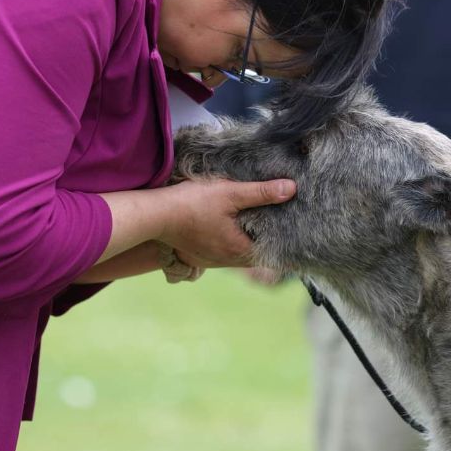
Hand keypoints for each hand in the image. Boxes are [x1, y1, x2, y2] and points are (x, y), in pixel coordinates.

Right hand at [158, 177, 295, 267]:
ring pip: (240, 252)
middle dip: (268, 240)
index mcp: (238, 250)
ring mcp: (211, 260)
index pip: (273, 255)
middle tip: (282, 221)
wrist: (155, 215)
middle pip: (257, 254)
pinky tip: (234, 224)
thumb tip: (291, 189)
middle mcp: (226, 260)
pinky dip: (233, 240)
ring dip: (249, 240)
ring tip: (261, 220)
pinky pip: (224, 250)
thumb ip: (261, 193)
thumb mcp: (230, 193)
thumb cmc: (192, 204)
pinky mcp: (199, 253)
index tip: (296, 231)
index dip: (285, 243)